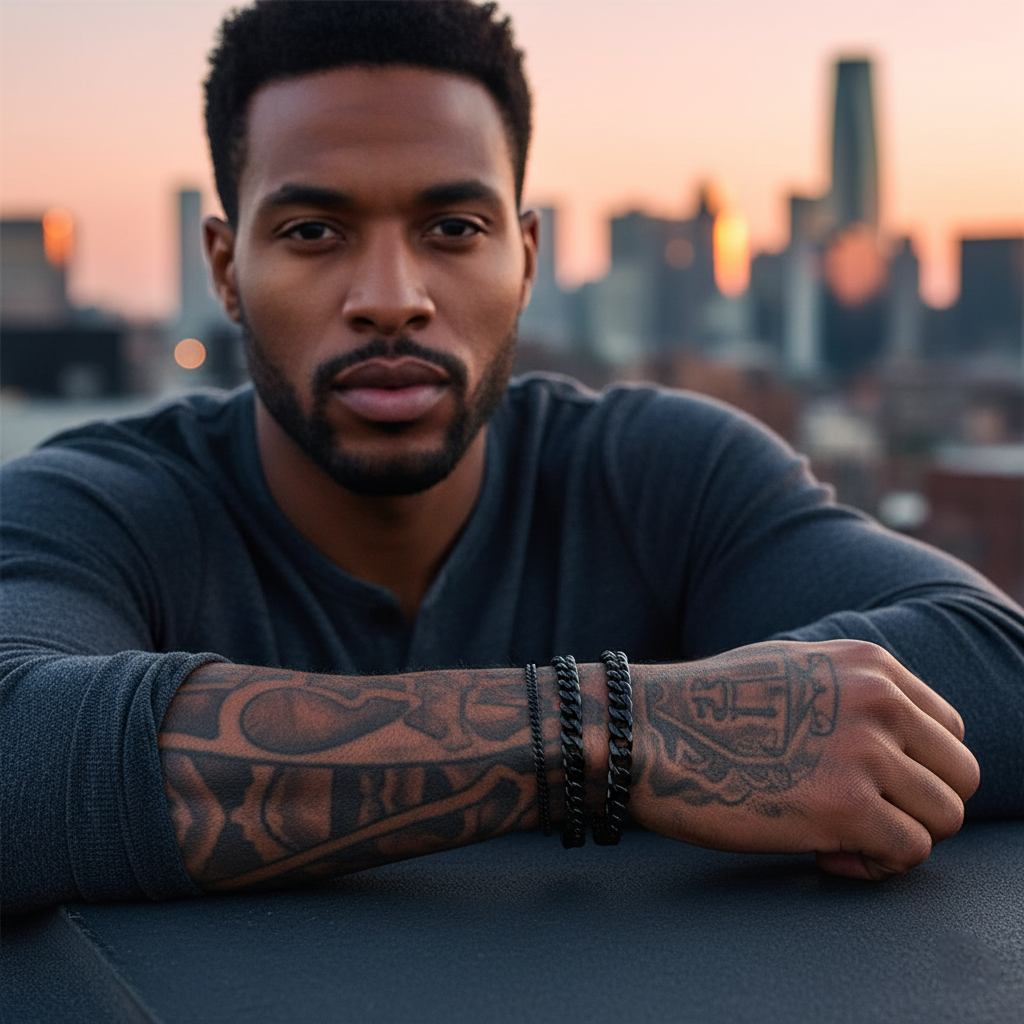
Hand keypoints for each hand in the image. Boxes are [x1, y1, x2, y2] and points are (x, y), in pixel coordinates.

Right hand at [627, 640, 979, 877]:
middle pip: (960, 775)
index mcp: (870, 664)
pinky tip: (826, 856)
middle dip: (919, 805)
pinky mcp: (847, 807)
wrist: (648, 730)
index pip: (949, 729)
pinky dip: (875, 866)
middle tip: (865, 818)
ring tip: (845, 840)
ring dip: (899, 838)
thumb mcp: (792, 667)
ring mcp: (866, 753)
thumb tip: (893, 736)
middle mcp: (880, 701)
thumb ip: (850, 690)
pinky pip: (908, 853)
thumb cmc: (705, 706)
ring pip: (945, 818)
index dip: (917, 768)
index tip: (873, 785)